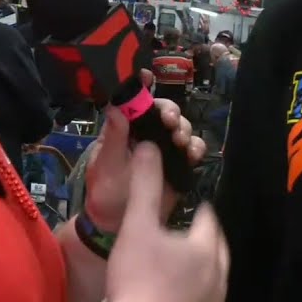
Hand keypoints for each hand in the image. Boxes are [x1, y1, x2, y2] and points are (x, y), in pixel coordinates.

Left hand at [83, 70, 206, 231]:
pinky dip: (196, 147)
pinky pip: (192, 149)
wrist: (117, 225)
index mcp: (125, 128)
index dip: (141, 85)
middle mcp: (145, 133)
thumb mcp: (107, 164)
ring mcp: (163, 148)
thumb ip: (114, 137)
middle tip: (170, 122)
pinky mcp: (177, 165)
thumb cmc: (106, 192)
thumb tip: (116, 107)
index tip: (148, 76)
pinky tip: (192, 154)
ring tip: (180, 140)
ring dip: (184, 128)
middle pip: (164, 110)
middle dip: (170, 111)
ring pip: (180, 127)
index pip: (134, 100)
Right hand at [104, 143, 228, 301]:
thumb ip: (145, 186)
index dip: (197, 206)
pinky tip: (177, 286)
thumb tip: (149, 147)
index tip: (187, 202)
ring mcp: (215, 300)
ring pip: (214, 272)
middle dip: (202, 234)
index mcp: (206, 247)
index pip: (209, 216)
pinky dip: (196, 285)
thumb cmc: (138, 278)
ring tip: (179, 257)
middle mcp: (219, 274)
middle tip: (182, 229)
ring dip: (200, 262)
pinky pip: (206, 294)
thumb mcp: (137, 227)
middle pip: (216, 245)